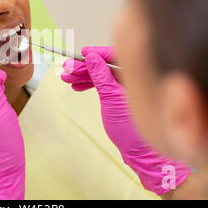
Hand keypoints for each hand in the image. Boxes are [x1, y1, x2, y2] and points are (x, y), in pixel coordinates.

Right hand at [61, 46, 190, 195]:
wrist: (140, 154)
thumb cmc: (130, 130)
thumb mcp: (111, 100)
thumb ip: (102, 77)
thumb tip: (92, 57)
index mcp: (136, 76)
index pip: (116, 56)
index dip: (98, 53)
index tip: (83, 53)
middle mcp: (133, 80)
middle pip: (107, 66)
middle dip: (85, 67)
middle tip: (68, 68)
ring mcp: (127, 89)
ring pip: (103, 76)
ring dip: (84, 76)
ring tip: (67, 78)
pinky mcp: (121, 98)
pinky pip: (105, 86)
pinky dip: (91, 85)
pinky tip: (77, 87)